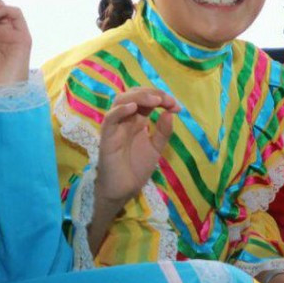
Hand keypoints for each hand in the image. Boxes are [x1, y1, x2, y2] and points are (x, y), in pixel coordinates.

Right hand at [96, 88, 178, 203]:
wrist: (123, 189)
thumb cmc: (136, 168)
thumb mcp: (156, 148)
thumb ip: (163, 132)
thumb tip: (170, 113)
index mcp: (137, 120)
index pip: (147, 99)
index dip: (162, 98)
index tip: (177, 107)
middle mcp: (126, 119)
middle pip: (134, 94)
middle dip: (152, 93)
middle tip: (168, 101)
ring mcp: (115, 126)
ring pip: (121, 101)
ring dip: (139, 97)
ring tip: (155, 101)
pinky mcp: (107, 136)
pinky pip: (110, 118)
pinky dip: (120, 110)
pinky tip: (133, 108)